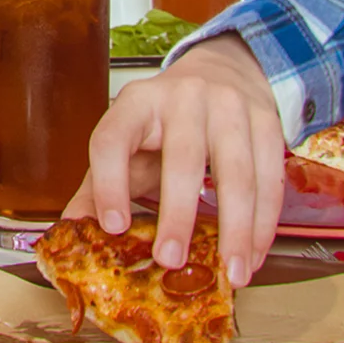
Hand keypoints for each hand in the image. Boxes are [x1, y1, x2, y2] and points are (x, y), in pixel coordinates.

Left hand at [73, 36, 281, 283]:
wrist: (224, 69)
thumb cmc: (168, 120)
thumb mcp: (128, 142)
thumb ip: (101, 184)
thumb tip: (73, 230)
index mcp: (137, 103)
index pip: (113, 140)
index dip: (109, 185)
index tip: (113, 228)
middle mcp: (184, 98)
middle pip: (182, 158)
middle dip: (177, 214)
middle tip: (171, 260)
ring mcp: (231, 107)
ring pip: (236, 173)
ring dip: (236, 229)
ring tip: (230, 273)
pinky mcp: (267, 122)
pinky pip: (269, 179)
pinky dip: (265, 223)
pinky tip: (254, 254)